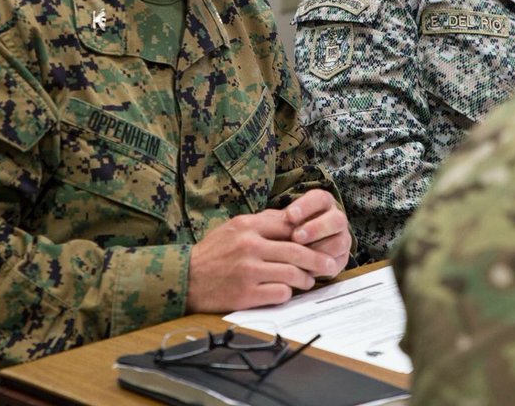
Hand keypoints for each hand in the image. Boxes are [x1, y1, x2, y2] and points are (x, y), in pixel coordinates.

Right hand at [186, 208, 339, 312]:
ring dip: (305, 279)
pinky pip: (279, 294)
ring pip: (292, 274)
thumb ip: (261, 223)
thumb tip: (292, 219)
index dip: (309, 234)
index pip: (289, 226)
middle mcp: (249, 246)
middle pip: (296, 251)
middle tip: (329, 265)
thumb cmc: (213, 253)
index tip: (320, 241)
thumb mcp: (233, 228)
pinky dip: (287, 293)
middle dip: (317, 259)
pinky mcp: (245, 295)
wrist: (185, 279)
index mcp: (247, 226)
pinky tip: (286, 292)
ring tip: (308, 280)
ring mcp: (248, 271)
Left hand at [284, 189, 349, 278]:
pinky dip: (321, 266)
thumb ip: (280, 221)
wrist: (292, 250)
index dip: (306, 206)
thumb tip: (274, 223)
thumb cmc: (284, 230)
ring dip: (320, 249)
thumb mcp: (281, 222)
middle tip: (296, 237)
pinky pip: (336, 263)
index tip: (289, 215)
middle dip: (316, 228)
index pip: (320, 199)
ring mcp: (342, 239)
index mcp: (324, 203)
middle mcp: (337, 219)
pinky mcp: (341, 259)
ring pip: (340, 243)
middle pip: (337, 220)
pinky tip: (304, 268)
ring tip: (300, 255)